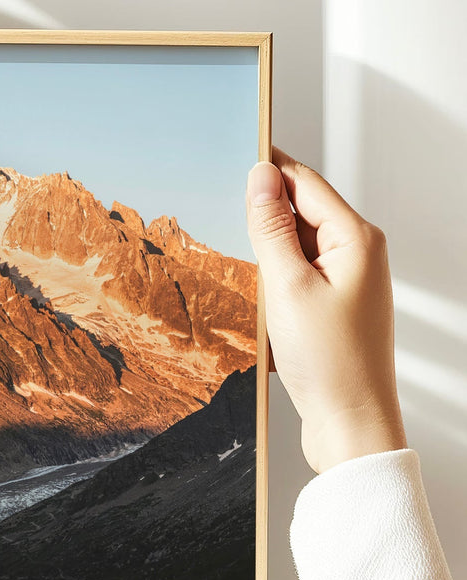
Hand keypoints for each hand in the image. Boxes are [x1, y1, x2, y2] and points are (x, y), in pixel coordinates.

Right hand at [246, 148, 406, 473]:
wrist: (350, 424)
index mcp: (356, 239)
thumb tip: (261, 177)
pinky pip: (295, 274)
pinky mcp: (333, 305)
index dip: (266, 168)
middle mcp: (357, 253)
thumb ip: (272, 228)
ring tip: (241, 272)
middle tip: (222, 220)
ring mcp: (346, 280)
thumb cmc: (330, 363)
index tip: (230, 154)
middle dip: (261, 214)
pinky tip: (256, 298)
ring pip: (294, 244)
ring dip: (264, 252)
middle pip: (299, 210)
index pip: (303, 182)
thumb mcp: (288, 287)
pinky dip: (272, 279)